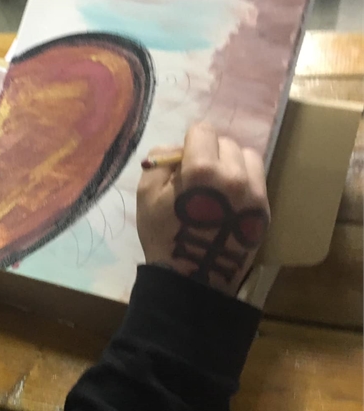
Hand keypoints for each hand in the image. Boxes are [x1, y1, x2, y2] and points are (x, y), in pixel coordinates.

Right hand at [137, 123, 269, 295]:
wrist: (193, 279)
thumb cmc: (164, 236)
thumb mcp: (146, 194)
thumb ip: (160, 160)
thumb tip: (179, 150)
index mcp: (202, 170)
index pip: (202, 130)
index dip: (190, 142)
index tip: (184, 161)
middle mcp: (234, 175)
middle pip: (226, 142)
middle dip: (211, 152)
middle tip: (199, 177)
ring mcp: (255, 193)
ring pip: (247, 157)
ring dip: (232, 163)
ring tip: (218, 186)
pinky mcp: (265, 209)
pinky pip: (257, 179)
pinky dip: (244, 181)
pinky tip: (229, 200)